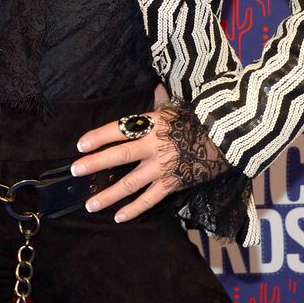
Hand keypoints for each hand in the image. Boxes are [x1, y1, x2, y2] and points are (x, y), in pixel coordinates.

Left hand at [70, 99, 229, 222]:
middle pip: (118, 156)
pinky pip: (149, 200)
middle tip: (75, 171)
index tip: (80, 144)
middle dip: (94, 164)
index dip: (98, 137)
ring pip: (130, 183)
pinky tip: (118, 216)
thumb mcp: (177, 108)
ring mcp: (162, 167)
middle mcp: (154, 146)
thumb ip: (160, 101)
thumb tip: (155, 85)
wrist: (228, 139)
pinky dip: (133, 209)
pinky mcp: (172, 184)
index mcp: (152, 124)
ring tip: (90, 204)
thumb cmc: (199, 121)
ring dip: (108, 195)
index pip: (118, 129)